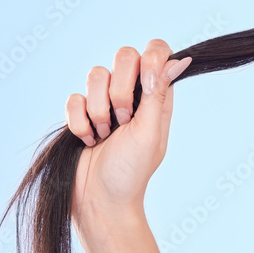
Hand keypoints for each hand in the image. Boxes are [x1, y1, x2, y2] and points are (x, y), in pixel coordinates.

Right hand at [65, 39, 191, 221]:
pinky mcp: (80, 113)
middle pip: (124, 55)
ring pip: (95, 74)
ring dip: (98, 109)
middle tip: (124, 119)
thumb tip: (180, 59)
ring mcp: (105, 101)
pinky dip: (79, 121)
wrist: (99, 200)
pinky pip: (73, 97)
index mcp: (157, 95)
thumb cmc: (131, 171)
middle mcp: (133, 93)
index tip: (144, 82)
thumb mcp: (149, 132)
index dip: (150, 57)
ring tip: (105, 134)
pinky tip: (88, 140)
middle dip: (120, 89)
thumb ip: (158, 94)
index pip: (157, 51)